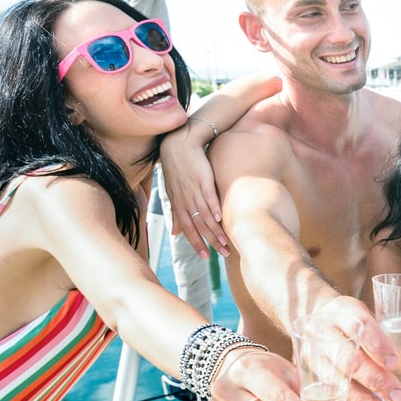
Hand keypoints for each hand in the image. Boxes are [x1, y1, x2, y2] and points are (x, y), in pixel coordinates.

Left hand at [159, 125, 228, 257]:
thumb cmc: (177, 169)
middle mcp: (185, 200)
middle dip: (210, 241)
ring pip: (204, 214)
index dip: (196, 243)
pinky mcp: (203, 178)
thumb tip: (174, 234)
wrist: (179, 143)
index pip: (188, 229)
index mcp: (178, 204)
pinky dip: (214, 208)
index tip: (206, 257)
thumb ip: (175, 214)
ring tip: (226, 241)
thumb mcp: (173, 193)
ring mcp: (194, 190)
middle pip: (198, 226)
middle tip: (223, 254)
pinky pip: (209, 196)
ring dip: (216, 230)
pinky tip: (220, 218)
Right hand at [310, 296, 400, 400]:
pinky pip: (327, 400)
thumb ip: (394, 340)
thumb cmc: (351, 321)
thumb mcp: (371, 320)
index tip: (395, 363)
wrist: (315, 318)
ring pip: (338, 384)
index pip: (361, 326)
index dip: (378, 345)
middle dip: (377, 381)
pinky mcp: (306, 377)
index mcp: (345, 312)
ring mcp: (313, 356)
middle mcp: (324, 334)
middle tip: (399, 397)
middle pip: (350, 360)